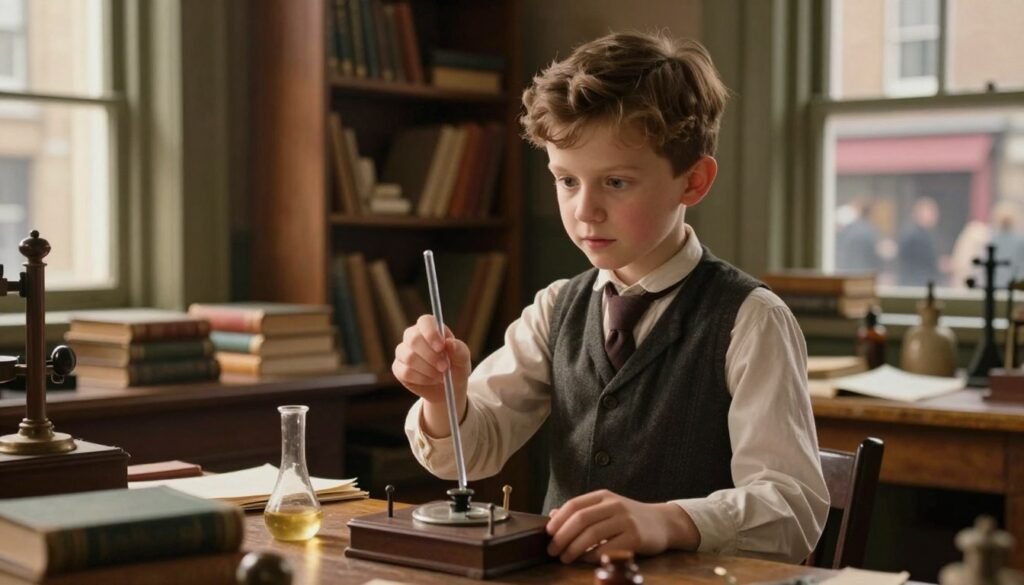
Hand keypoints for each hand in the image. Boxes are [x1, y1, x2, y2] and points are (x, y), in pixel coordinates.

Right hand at [391, 315, 471, 436]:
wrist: (448, 388)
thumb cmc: (456, 367)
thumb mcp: (463, 359)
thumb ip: (459, 350)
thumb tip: (450, 343)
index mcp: (430, 328)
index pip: (425, 321)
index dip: (431, 333)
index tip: (441, 347)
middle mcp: (413, 336)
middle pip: (413, 339)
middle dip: (431, 356)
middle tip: (445, 367)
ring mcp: (403, 352)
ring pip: (409, 357)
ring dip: (428, 370)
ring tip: (441, 376)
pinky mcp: (398, 368)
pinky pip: (405, 372)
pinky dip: (421, 379)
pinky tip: (430, 380)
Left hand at [545, 489, 699, 563]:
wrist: (664, 523)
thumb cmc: (629, 518)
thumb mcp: (606, 508)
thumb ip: (582, 511)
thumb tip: (553, 515)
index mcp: (603, 496)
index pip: (574, 505)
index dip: (558, 520)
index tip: (547, 534)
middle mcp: (614, 505)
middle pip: (581, 519)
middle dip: (562, 537)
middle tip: (552, 550)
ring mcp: (626, 520)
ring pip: (592, 534)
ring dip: (574, 548)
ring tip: (565, 558)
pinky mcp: (636, 537)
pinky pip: (608, 548)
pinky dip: (592, 556)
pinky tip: (585, 560)